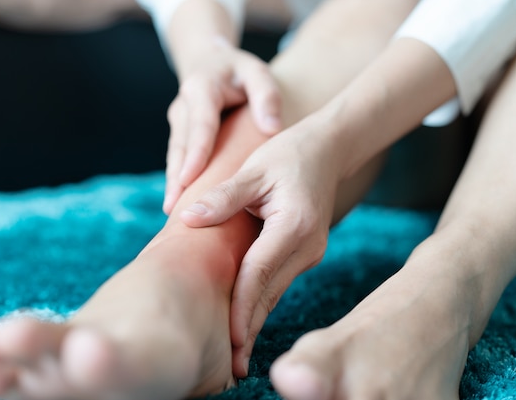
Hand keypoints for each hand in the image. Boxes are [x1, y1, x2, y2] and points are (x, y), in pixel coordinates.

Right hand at [164, 37, 281, 213]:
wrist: (210, 62)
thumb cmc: (239, 71)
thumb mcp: (257, 73)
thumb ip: (266, 96)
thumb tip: (272, 129)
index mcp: (202, 89)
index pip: (200, 125)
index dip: (195, 153)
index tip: (188, 179)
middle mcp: (183, 106)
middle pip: (180, 146)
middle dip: (176, 178)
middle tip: (174, 209)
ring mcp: (178, 122)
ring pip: (174, 156)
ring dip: (173, 184)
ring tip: (171, 214)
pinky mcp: (179, 134)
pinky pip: (178, 160)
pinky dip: (178, 181)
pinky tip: (180, 205)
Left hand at [180, 117, 342, 376]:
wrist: (328, 150)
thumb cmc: (289, 154)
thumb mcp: (255, 169)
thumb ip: (223, 197)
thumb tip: (188, 218)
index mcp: (294, 226)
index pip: (260, 274)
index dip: (243, 308)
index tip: (230, 340)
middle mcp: (307, 246)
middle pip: (270, 293)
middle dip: (250, 328)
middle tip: (232, 366)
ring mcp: (310, 252)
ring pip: (276, 292)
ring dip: (256, 320)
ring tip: (237, 356)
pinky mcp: (306, 253)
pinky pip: (279, 282)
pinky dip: (262, 302)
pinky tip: (248, 322)